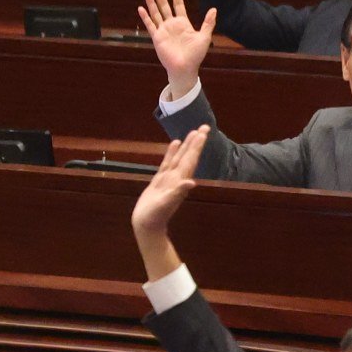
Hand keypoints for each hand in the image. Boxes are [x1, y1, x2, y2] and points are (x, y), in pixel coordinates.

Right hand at [130, 126, 206, 278]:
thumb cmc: (155, 216)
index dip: (197, 146)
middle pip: (189, 156)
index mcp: (180, 181)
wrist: (146, 224)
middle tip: (205, 127)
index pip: (191, 160)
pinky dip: (172, 153)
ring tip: (193, 132)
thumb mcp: (166, 204)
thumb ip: (178, 192)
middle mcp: (177, 178)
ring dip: (187, 145)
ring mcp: (169, 178)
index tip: (203, 133)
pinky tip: (175, 143)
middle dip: (196, 142)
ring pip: (180, 157)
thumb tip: (191, 182)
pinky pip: (167, 162)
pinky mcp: (160, 180)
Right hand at [139, 0, 214, 98]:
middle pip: (164, 6)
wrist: (185, 68)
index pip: (178, 5)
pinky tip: (141, 8)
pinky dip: (146, 17)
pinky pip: (150, 25)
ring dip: (151, 3)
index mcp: (183, 23)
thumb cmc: (195, 55)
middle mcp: (172, 25)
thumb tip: (214, 9)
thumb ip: (208, 23)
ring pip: (156, 13)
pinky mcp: (157, 38)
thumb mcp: (204, 37)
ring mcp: (164, 30)